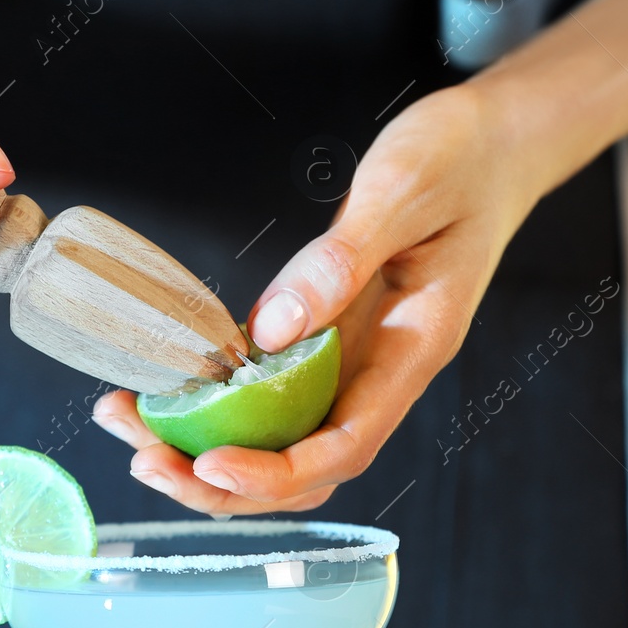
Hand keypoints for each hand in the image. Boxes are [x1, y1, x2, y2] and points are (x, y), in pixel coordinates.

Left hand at [94, 84, 545, 512]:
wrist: (496, 143)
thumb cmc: (462, 160)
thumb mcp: (402, 191)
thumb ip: (340, 261)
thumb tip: (271, 329)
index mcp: (413, 350)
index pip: (346, 446)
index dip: (277, 472)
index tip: (211, 464)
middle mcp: (380, 371)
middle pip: (304, 467)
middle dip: (225, 484)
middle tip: (145, 463)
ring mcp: (350, 359)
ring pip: (280, 440)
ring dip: (207, 454)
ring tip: (131, 432)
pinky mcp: (324, 336)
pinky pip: (269, 393)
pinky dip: (213, 406)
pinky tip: (159, 391)